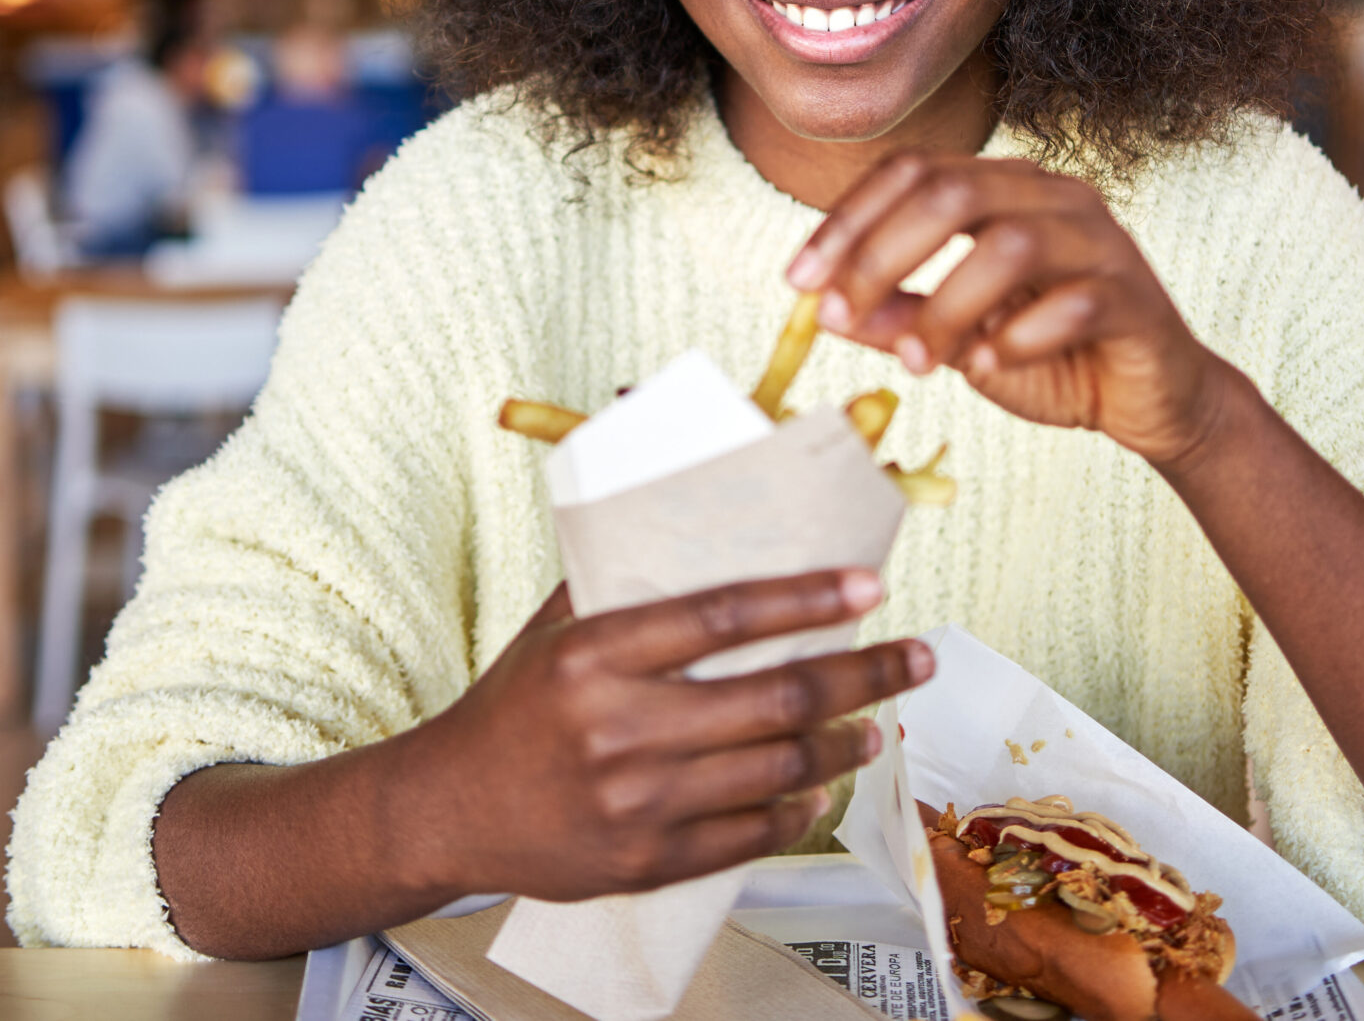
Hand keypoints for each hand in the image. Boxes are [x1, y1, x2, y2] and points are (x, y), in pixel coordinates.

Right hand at [406, 570, 932, 901]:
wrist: (447, 809)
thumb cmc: (514, 705)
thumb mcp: (554, 628)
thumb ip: (623, 578)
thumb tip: (695, 504)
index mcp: (595, 654)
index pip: (723, 614)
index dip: (807, 598)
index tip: (869, 583)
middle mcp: (618, 727)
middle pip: (776, 698)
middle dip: (866, 674)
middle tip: (916, 657)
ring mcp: (635, 801)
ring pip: (777, 769)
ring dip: (845, 743)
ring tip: (876, 722)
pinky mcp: (644, 860)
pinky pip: (751, 834)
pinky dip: (800, 807)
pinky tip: (821, 785)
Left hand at [786, 154, 1231, 469]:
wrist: (1153, 401)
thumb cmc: (1052, 357)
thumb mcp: (958, 339)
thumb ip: (899, 318)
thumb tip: (825, 311)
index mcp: (1005, 188)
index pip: (912, 171)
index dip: (847, 220)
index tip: (798, 280)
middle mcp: (1054, 197)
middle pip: (953, 191)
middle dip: (881, 255)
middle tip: (840, 316)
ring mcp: (1101, 242)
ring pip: (1010, 244)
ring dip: (947, 306)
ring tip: (919, 362)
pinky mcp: (1135, 298)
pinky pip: (1074, 303)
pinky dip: (1019, 337)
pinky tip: (990, 366)